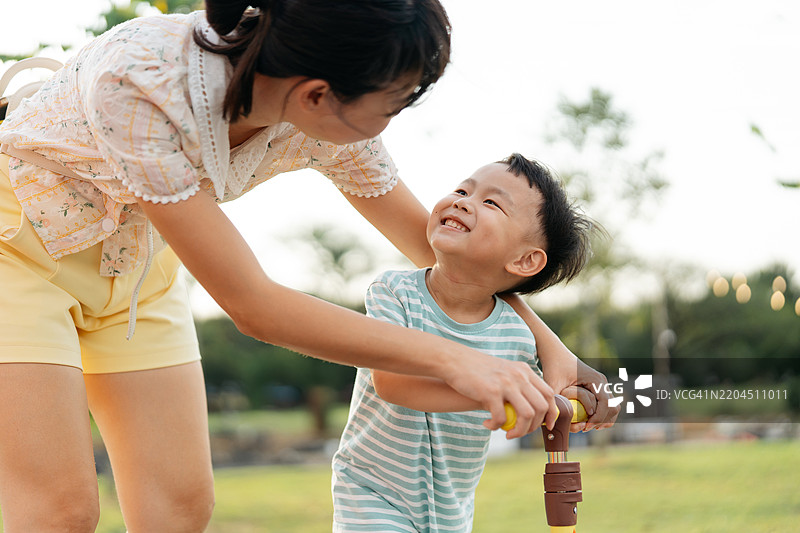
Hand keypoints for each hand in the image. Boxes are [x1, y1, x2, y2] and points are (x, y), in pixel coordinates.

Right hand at [443, 353, 557, 439]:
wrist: (454, 360)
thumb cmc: (477, 370)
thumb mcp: (503, 372)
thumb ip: (516, 387)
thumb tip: (527, 412)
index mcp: (524, 370)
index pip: (548, 393)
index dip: (551, 413)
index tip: (546, 426)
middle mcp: (519, 376)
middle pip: (541, 406)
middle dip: (534, 426)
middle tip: (519, 432)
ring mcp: (506, 383)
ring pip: (527, 414)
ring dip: (519, 431)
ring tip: (507, 434)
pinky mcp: (491, 392)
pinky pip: (501, 418)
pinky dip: (496, 426)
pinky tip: (487, 424)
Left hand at [542, 353, 619, 431]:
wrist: (555, 353)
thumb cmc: (553, 367)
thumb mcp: (553, 385)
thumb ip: (554, 403)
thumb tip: (553, 423)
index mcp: (595, 380)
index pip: (606, 404)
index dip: (598, 419)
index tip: (584, 427)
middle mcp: (602, 382)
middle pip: (613, 407)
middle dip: (602, 421)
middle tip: (585, 428)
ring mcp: (602, 384)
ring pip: (613, 407)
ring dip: (603, 419)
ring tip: (587, 426)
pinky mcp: (598, 387)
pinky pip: (607, 404)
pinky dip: (602, 415)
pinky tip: (588, 421)